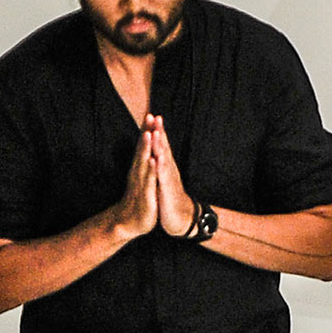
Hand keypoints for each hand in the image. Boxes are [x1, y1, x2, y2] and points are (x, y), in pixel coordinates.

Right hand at [111, 121, 159, 239]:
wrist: (128, 223)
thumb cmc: (137, 200)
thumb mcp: (140, 180)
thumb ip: (142, 165)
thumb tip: (145, 152)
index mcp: (139, 168)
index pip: (142, 146)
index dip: (146, 130)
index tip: (150, 114)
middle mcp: (137, 172)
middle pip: (142, 149)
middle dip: (146, 132)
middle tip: (149, 116)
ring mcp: (140, 183)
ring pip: (143, 162)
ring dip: (146, 148)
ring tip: (149, 133)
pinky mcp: (145, 195)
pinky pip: (148, 181)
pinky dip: (151, 171)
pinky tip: (153, 161)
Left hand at [149, 116, 198, 237]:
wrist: (180, 217)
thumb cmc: (169, 197)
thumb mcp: (163, 178)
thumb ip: (161, 164)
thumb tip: (157, 151)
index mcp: (166, 166)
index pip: (161, 144)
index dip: (156, 130)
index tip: (151, 115)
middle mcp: (169, 169)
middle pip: (164, 147)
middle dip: (159, 131)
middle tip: (155, 116)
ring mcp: (169, 178)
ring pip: (164, 159)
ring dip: (160, 146)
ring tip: (156, 132)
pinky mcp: (168, 190)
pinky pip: (163, 177)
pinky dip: (160, 167)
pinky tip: (157, 158)